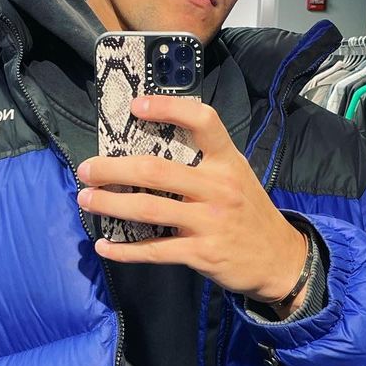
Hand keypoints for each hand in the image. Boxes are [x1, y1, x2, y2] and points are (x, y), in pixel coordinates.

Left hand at [76, 94, 309, 312]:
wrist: (280, 259)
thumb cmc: (249, 212)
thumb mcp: (237, 177)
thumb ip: (205, 163)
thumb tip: (150, 150)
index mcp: (227, 161)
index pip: (202, 121)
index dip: (168, 108)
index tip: (136, 106)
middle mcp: (219, 187)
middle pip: (155, 170)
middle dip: (112, 169)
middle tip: (87, 170)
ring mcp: (210, 221)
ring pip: (147, 209)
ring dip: (109, 204)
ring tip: (86, 200)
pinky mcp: (202, 253)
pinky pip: (155, 249)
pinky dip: (125, 250)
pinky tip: (105, 246)